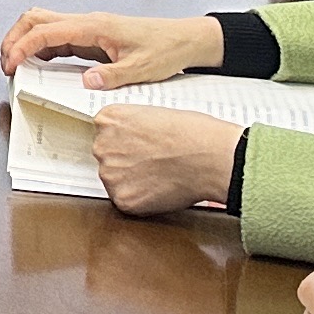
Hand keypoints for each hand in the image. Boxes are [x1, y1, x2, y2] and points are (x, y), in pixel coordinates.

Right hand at [0, 8, 219, 84]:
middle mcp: (87, 23)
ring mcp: (87, 29)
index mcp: (94, 27)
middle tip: (5, 64)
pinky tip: (38, 65)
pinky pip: (57, 38)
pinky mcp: (91, 38)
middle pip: (36, 19)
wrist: (184, 39)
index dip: (22, 47)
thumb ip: (112, 76)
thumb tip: (86, 82)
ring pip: (43, 25)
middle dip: (14, 38)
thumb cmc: (166, 49)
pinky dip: (40, 48)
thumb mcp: (142, 68)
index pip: (46, 31)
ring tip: (15, 65)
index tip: (11, 65)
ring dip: (24, 41)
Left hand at [93, 105, 240, 218]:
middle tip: (154, 160)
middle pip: (108, 155)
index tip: (140, 143)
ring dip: (132, 179)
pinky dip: (142, 198)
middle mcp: (102, 145)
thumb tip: (128, 139)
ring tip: (161, 173)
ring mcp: (110, 174)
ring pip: (116, 179)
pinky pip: (127, 200)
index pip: (105, 131)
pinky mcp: (122, 199)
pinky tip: (161, 188)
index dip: (126, 138)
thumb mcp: (154, 114)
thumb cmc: (193, 133)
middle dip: (127, 159)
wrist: (211, 157)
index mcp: (108, 119)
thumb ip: (131, 126)